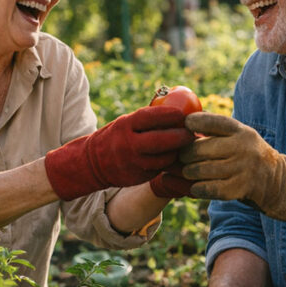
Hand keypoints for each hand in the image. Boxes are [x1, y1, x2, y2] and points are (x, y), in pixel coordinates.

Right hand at [44, 105, 194, 200]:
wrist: (92, 163)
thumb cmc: (118, 136)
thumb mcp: (126, 123)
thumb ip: (148, 119)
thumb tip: (180, 109)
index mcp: (125, 126)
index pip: (149, 117)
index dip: (169, 115)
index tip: (184, 114)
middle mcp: (128, 144)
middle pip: (160, 141)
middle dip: (180, 136)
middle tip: (193, 132)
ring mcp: (133, 163)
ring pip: (164, 158)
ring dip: (178, 152)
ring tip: (188, 145)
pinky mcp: (139, 177)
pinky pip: (160, 169)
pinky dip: (170, 163)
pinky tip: (177, 157)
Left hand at [181, 112, 285, 220]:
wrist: (275, 181)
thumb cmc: (247, 156)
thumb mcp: (240, 136)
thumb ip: (217, 129)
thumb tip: (184, 121)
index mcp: (241, 131)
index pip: (210, 122)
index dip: (192, 123)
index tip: (185, 127)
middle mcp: (243, 147)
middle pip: (198, 149)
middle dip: (184, 155)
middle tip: (180, 158)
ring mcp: (242, 168)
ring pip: (198, 170)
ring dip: (187, 173)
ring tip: (187, 172)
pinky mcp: (239, 188)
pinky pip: (206, 188)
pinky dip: (196, 188)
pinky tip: (195, 187)